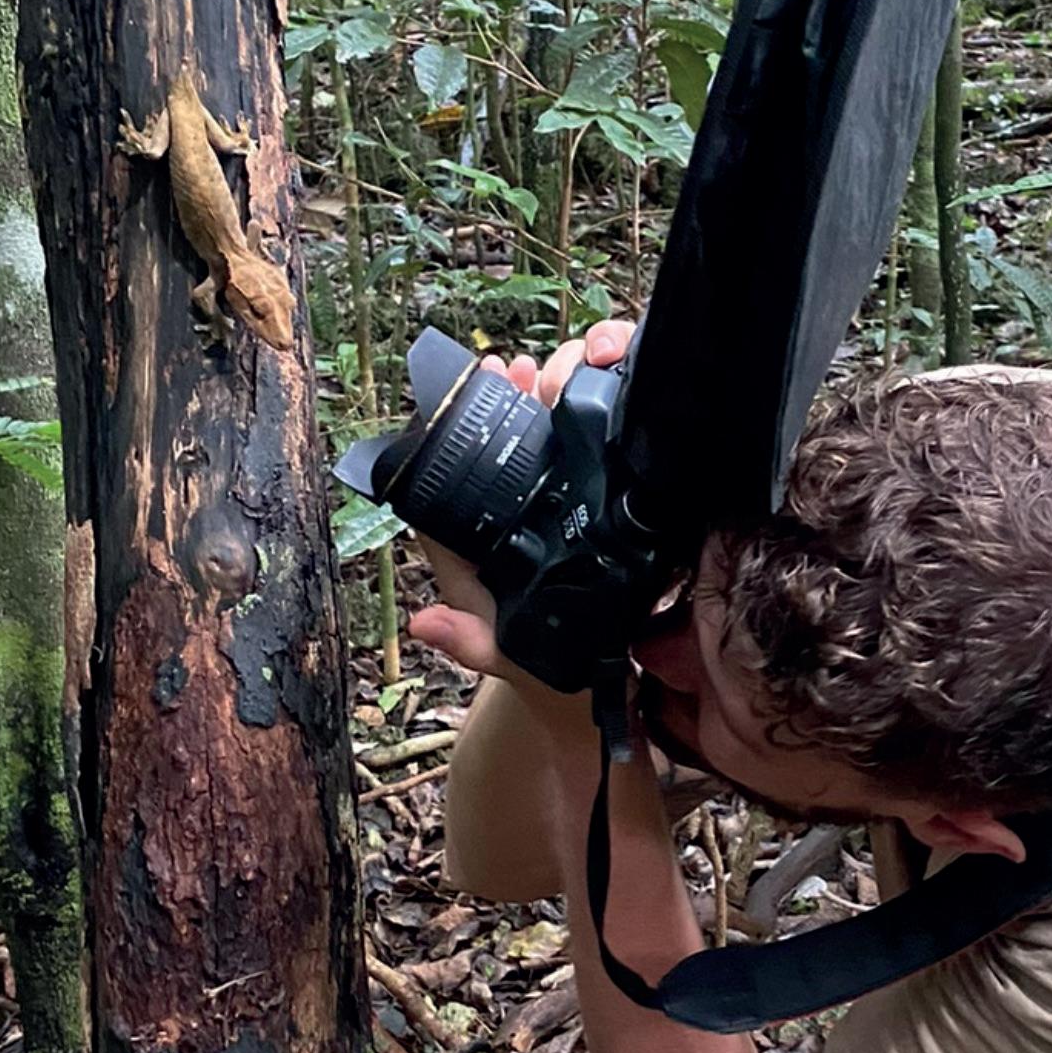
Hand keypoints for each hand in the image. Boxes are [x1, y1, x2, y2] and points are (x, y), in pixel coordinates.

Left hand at [406, 319, 635, 692]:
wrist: (595, 690)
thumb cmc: (543, 669)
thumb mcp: (508, 659)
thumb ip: (473, 644)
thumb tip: (425, 623)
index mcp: (480, 535)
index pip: (464, 460)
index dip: (475, 410)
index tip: (497, 373)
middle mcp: (516, 509)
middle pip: (517, 429)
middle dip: (530, 387)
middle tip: (544, 368)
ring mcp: (561, 502)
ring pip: (561, 428)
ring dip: (573, 389)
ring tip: (590, 362)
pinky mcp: (601, 506)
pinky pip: (601, 451)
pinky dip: (613, 414)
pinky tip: (626, 386)